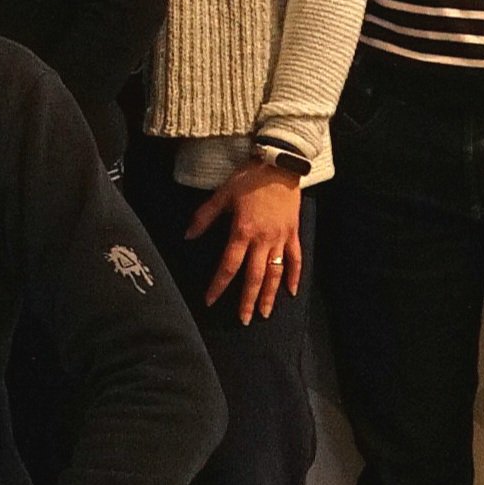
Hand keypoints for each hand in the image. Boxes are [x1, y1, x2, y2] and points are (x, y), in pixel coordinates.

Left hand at [186, 156, 305, 319]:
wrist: (279, 165)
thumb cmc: (248, 178)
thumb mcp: (222, 195)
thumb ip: (204, 217)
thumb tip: (188, 235)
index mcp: (242, 232)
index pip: (228, 266)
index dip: (219, 285)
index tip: (210, 301)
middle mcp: (263, 240)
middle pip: (254, 277)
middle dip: (248, 300)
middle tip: (244, 320)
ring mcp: (281, 239)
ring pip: (275, 273)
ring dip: (269, 295)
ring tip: (265, 313)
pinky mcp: (293, 234)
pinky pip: (295, 259)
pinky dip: (294, 276)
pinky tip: (291, 292)